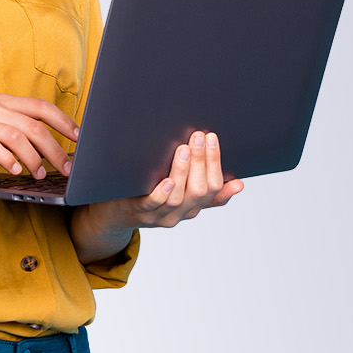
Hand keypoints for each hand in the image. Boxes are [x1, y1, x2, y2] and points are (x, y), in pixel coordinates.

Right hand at [0, 93, 78, 179]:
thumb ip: (8, 129)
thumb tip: (41, 148)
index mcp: (0, 101)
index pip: (41, 106)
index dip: (64, 121)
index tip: (80, 138)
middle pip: (35, 126)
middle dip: (55, 150)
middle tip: (65, 169)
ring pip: (17, 137)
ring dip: (34, 159)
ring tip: (38, 175)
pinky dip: (7, 159)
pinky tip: (14, 170)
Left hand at [93, 130, 245, 229]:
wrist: (113, 216)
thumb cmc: (148, 196)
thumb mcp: (180, 194)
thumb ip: (202, 187)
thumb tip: (239, 183)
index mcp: (193, 207)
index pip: (214, 189)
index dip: (215, 164)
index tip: (213, 138)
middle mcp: (180, 213)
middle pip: (199, 191)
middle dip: (201, 162)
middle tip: (199, 136)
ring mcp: (159, 215)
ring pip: (178, 198)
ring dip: (183, 171)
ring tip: (184, 149)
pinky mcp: (138, 212)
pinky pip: (153, 204)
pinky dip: (162, 193)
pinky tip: (167, 180)